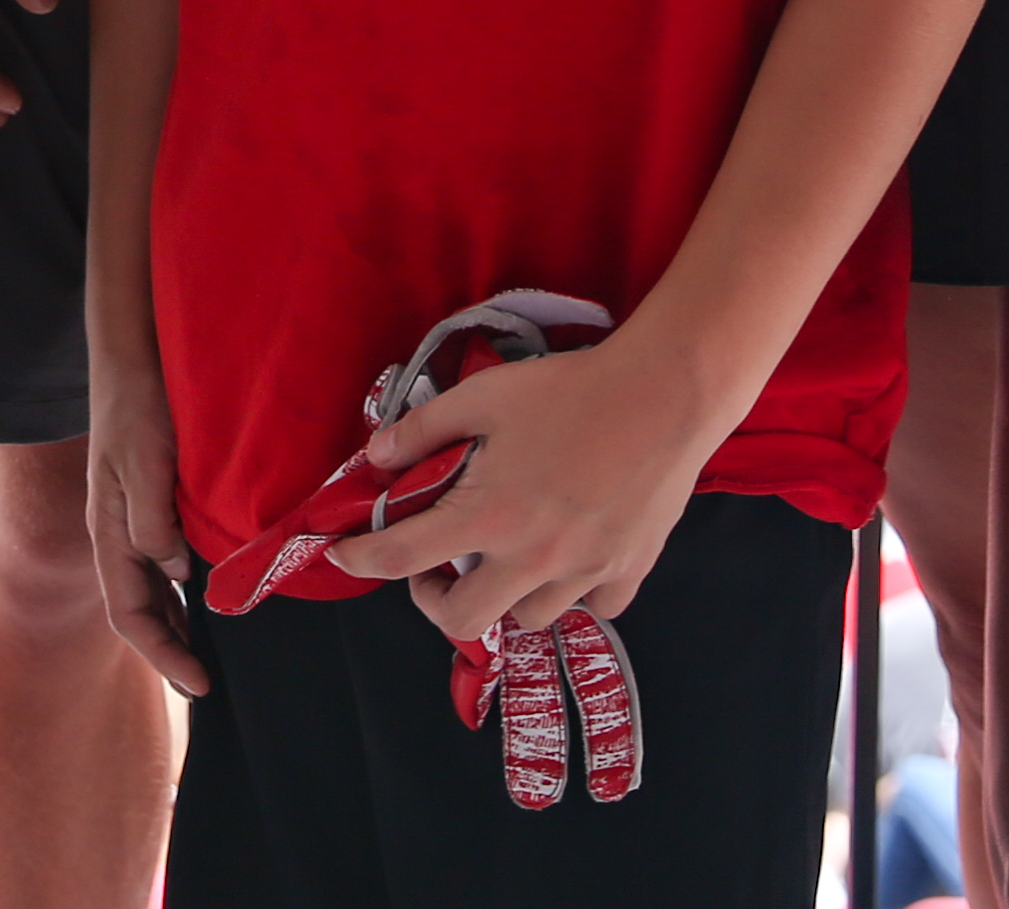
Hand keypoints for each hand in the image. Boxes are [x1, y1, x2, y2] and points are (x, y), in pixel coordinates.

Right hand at [84, 350, 212, 697]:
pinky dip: (184, 587)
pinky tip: (208, 587)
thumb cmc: (138, 403)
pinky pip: (164, 559)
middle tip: (209, 682)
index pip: (130, 614)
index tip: (201, 687)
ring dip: (176, 622)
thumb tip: (175, 575)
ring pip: (152, 588)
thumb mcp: (144, 460)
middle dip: (169, 650)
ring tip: (210, 649)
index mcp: (109, 531)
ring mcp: (133, 517)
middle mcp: (118, 532)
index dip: (164, 656)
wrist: (134, 351)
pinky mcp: (152, 499)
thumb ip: (153, 519)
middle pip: (139, 609)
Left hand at [323, 327, 714, 647]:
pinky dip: (573, 593)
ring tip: (502, 557)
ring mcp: (584, 571)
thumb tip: (375, 456)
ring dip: (504, 596)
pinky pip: (593, 607)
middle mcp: (532, 559)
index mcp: (488, 517)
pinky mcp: (629, 569)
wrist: (665, 393)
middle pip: (464, 619)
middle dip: (434, 601)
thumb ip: (422, 430)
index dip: (360, 560)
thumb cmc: (569, 389)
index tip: (343, 556)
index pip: (402, 556)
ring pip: (529, 618)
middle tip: (434, 567)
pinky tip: (566, 557)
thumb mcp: (482, 396)